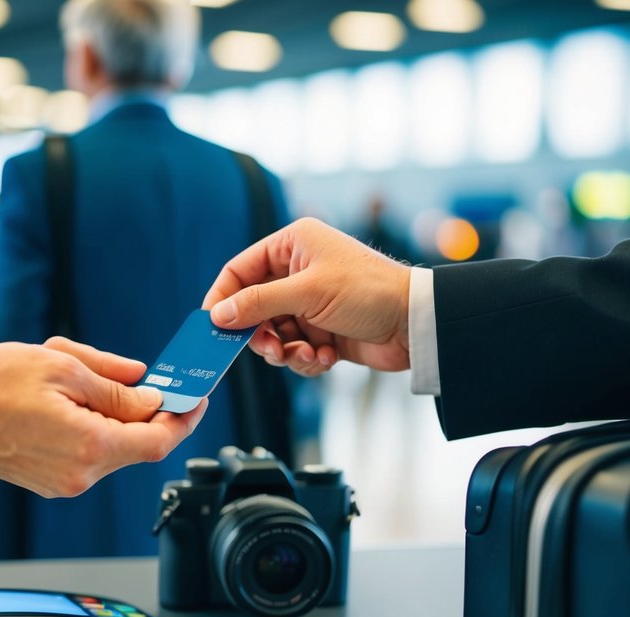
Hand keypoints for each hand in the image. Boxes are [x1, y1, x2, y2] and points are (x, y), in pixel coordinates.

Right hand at [0, 339, 205, 496]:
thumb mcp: (62, 366)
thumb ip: (114, 384)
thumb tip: (150, 392)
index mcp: (89, 446)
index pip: (157, 441)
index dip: (182, 419)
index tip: (196, 400)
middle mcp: (79, 475)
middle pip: (136, 446)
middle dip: (147, 414)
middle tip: (152, 381)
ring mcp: (62, 483)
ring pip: (110, 448)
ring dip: (113, 417)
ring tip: (84, 382)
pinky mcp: (48, 482)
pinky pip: (86, 455)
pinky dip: (91, 428)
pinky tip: (70, 402)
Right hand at [203, 217, 412, 375]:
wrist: (417, 324)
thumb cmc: (368, 292)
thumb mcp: (308, 293)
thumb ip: (258, 303)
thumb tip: (218, 315)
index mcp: (293, 245)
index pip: (240, 270)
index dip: (223, 298)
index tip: (212, 326)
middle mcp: (298, 271)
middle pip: (253, 308)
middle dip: (260, 334)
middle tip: (271, 350)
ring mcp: (310, 302)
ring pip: (273, 334)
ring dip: (286, 351)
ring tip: (309, 354)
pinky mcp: (322, 330)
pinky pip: (295, 349)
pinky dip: (307, 358)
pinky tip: (327, 357)